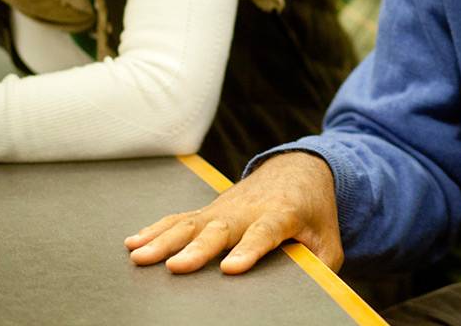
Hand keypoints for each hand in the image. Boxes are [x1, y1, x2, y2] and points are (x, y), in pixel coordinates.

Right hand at [125, 151, 342, 274]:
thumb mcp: (328, 236)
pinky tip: (132, 243)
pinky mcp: (209, 210)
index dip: (248, 250)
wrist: (298, 169)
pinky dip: (155, 229)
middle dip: (197, 249)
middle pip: (220, 229)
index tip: (230, 269)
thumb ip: (320, 263)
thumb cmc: (314, 210)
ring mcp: (224, 208)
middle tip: (175, 268)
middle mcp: (248, 209)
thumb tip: (310, 292)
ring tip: (137, 256)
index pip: (264, 233)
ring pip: (191, 223)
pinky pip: (180, 219)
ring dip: (163, 239)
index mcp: (281, 214)